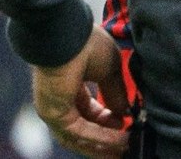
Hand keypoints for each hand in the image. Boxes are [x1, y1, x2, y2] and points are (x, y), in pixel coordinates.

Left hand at [30, 25, 129, 157]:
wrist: (67, 34)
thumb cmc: (85, 43)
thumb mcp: (110, 69)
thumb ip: (116, 92)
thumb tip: (125, 112)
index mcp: (70, 87)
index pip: (88, 113)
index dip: (108, 121)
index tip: (126, 124)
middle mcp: (59, 101)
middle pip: (82, 131)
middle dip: (104, 142)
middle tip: (125, 149)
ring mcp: (54, 109)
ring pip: (80, 137)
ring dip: (104, 144)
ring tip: (125, 148)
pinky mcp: (55, 114)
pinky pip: (80, 132)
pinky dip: (101, 137)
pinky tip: (120, 138)